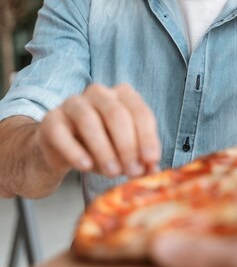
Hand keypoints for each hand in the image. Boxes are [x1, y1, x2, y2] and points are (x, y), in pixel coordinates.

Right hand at [34, 83, 160, 177]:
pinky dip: (76, 151)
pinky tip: (86, 166)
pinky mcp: (51, 120)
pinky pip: (62, 133)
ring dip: (104, 150)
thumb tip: (153, 169)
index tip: (151, 161)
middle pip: (116, 114)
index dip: (147, 137)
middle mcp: (98, 93)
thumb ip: (139, 159)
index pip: (139, 112)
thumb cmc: (99, 146)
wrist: (60, 150)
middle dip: (127, 145)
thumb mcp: (123, 153)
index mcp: (122, 95)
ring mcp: (72, 103)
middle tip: (132, 170)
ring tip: (113, 173)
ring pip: (89, 121)